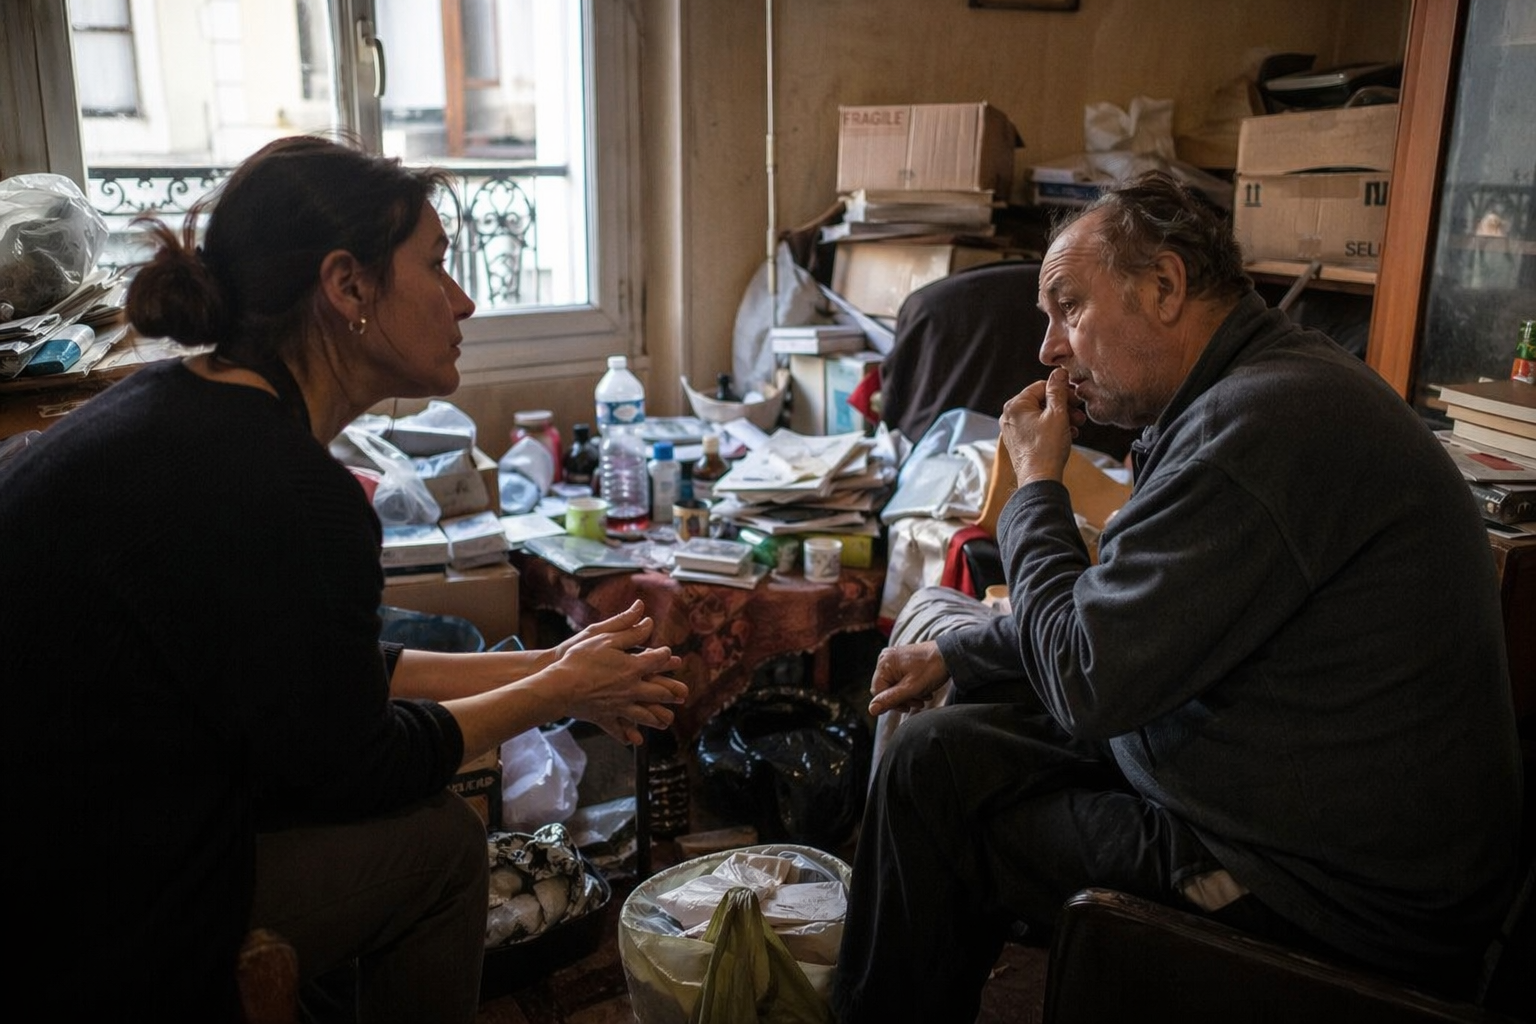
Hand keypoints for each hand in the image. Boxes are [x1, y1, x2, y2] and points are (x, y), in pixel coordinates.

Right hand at [548, 611, 686, 744]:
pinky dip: (627, 735)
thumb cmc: (579, 659)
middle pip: (658, 692)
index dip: (666, 657)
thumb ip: (628, 629)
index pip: (657, 661)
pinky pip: (618, 729)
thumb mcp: (604, 637)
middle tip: (683, 694)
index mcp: (632, 667)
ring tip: (666, 721)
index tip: (672, 657)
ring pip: (644, 715)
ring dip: (657, 717)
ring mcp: (619, 706)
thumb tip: (648, 619)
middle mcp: (630, 689)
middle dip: (672, 692)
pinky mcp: (604, 717)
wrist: (559, 686)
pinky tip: (633, 741)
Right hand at [868, 641, 949, 716]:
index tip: (908, 706)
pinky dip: (909, 688)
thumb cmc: (933, 668)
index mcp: (885, 663)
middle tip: (918, 702)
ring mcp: (893, 659)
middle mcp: (885, 658)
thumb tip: (871, 709)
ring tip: (923, 696)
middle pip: (885, 689)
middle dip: (902, 699)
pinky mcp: (901, 661)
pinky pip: (899, 679)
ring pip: (893, 686)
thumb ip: (891, 699)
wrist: (950, 654)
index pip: (878, 692)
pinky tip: (922, 690)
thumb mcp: (911, 688)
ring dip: (908, 695)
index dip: (892, 703)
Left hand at [1000, 367, 1080, 486]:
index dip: (1062, 391)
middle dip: (1063, 407)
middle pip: (1041, 401)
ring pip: (1041, 415)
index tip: (1076, 398)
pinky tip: (1068, 435)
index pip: (1041, 387)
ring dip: (1061, 418)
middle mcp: (1009, 416)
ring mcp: (1012, 430)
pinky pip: (1037, 428)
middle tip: (1079, 414)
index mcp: (1015, 405)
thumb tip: (1058, 372)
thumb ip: (1058, 391)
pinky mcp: (1018, 442)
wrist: (1039, 480)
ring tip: (1076, 426)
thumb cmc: (1047, 448)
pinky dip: (1053, 428)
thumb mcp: (1058, 414)